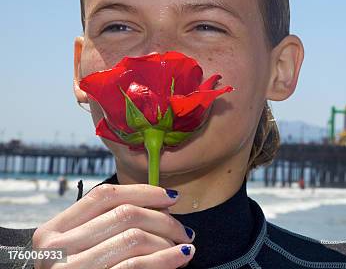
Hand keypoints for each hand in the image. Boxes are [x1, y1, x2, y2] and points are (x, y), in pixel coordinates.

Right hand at [32, 184, 194, 267]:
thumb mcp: (84, 247)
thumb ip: (111, 224)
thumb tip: (163, 204)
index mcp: (53, 230)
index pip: (104, 196)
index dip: (143, 192)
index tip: (172, 197)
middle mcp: (57, 248)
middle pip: (124, 214)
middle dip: (163, 220)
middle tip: (183, 231)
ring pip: (134, 238)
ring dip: (167, 241)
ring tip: (183, 247)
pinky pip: (136, 265)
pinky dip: (165, 259)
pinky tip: (180, 257)